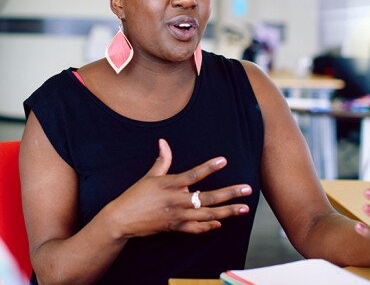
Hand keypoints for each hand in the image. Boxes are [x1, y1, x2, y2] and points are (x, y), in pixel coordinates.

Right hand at [102, 139, 252, 238]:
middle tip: (247, 189)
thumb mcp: (149, 176)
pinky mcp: (176, 228)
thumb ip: (162, 160)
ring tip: (244, 209)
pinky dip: (209, 226)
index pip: (194, 175)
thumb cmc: (135, 196)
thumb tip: (163, 141)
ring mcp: (178, 216)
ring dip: (228, 212)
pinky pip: (197, 228)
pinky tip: (221, 222)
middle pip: (208, 197)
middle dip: (230, 194)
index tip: (224, 161)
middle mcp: (177, 201)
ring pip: (208, 215)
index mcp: (170, 185)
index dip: (209, 167)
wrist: (122, 219)